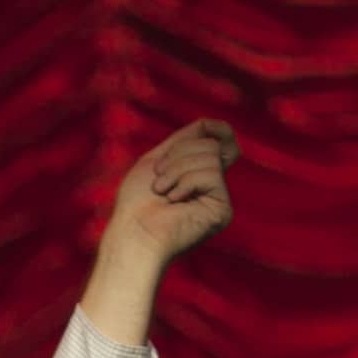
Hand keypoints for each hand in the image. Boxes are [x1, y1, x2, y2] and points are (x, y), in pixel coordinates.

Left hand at [102, 119, 237, 271]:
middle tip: (159, 180)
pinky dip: (187, 182)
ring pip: (211, 156)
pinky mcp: (223, 210)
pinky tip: (174, 201)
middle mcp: (212, 187)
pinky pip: (212, 174)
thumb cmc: (136, 202)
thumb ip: (183, 141)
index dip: (217, 129)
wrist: (133, 232)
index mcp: (198, 175)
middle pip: (211, 144)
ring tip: (162, 192)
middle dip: (178, 155)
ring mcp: (219, 199)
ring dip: (177, 170)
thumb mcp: (156, 160)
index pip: (221, 140)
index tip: (206, 127)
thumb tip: (209, 125)